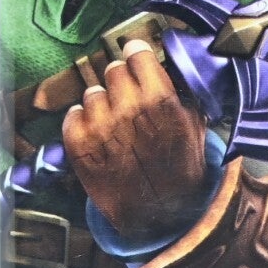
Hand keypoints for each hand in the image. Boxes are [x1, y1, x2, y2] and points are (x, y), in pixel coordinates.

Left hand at [62, 40, 206, 239]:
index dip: (137, 55)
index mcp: (160, 100)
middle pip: (113, 70)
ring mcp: (99, 125)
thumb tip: (168, 67)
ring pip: (92, 93)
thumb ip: (181, 93)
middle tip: (129, 97)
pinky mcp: (78, 143)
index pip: (136, 53)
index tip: (136, 58)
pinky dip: (84, 122)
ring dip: (103, 103)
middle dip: (121, 81)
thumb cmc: (180, 169)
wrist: (159, 213)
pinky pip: (73, 114)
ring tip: (115, 124)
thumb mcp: (194, 126)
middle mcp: (127, 108)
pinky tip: (100, 136)